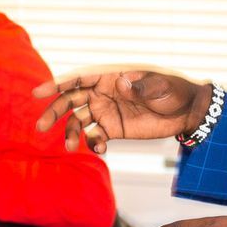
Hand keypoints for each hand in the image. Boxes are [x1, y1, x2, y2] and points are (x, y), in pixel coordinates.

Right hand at [33, 69, 210, 153]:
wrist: (187, 112)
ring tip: (70, 148)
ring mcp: (106, 112)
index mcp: (110, 77)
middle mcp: (103, 93)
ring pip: (78, 121)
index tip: (38, 93)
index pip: (78, 79)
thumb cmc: (175, 91)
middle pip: (70, 101)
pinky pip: (95, 137)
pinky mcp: (113, 129)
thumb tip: (119, 83)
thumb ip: (139, 86)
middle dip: (54, 112)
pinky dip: (92, 144)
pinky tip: (100, 150)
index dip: (57, 84)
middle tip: (40, 127)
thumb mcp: (160, 86)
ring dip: (71, 134)